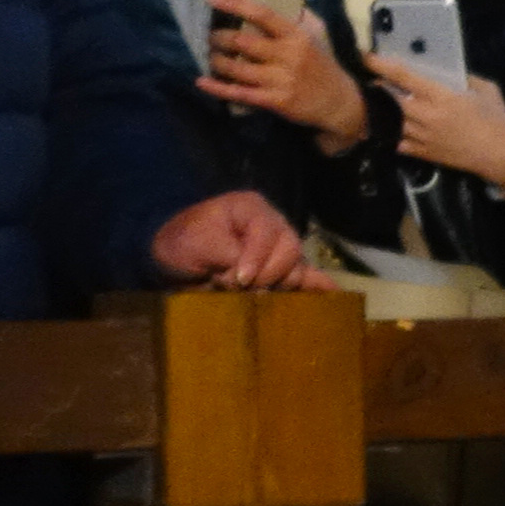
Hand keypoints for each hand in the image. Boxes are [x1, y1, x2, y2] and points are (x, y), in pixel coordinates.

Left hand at [149, 192, 310, 291]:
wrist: (170, 259)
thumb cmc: (182, 243)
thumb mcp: (198, 242)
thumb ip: (229, 254)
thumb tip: (250, 280)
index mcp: (252, 209)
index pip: (268, 233)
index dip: (256, 258)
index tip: (237, 279)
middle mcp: (274, 225)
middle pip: (290, 250)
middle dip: (267, 274)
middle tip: (241, 287)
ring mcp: (280, 249)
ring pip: (297, 267)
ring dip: (279, 284)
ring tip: (257, 294)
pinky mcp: (282, 270)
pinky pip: (307, 276)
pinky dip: (319, 286)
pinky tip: (334, 296)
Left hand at [207, 0, 371, 149]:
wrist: (339, 102)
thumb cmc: (322, 65)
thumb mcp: (316, 35)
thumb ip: (297, 17)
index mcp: (297, 36)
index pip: (262, 14)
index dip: (235, 5)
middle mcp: (288, 56)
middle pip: (242, 42)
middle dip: (219, 37)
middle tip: (212, 36)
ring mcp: (280, 80)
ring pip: (236, 68)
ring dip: (217, 61)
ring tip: (213, 56)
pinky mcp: (274, 101)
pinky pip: (239, 93)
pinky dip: (217, 88)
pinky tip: (202, 82)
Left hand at [369, 58, 504, 194]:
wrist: (501, 156)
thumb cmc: (498, 120)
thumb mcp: (487, 90)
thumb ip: (467, 78)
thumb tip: (451, 73)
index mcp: (442, 97)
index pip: (404, 77)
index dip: (382, 65)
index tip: (367, 57)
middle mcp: (427, 116)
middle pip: (391, 99)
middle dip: (380, 89)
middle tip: (376, 82)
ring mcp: (423, 136)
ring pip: (392, 121)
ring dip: (384, 111)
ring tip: (380, 104)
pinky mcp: (424, 153)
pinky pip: (399, 143)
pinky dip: (392, 135)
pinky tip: (393, 128)